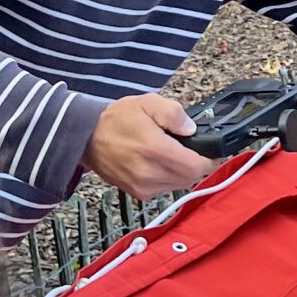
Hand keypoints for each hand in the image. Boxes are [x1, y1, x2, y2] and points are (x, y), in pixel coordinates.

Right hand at [84, 93, 212, 197]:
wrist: (88, 138)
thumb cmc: (117, 120)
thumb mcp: (147, 102)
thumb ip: (172, 113)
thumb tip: (190, 129)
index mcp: (154, 149)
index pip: (196, 166)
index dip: (208, 158)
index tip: (208, 150)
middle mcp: (149, 172)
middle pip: (191, 177)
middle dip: (195, 163)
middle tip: (189, 148)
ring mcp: (143, 186)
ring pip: (180, 184)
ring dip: (183, 171)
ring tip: (171, 153)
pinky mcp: (139, 194)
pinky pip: (166, 188)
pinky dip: (169, 177)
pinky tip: (160, 163)